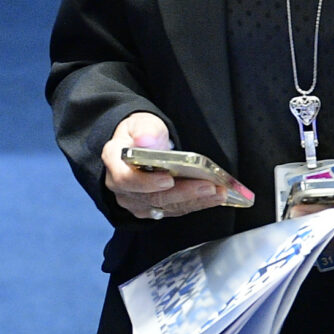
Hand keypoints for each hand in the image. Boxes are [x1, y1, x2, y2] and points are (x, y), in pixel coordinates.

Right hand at [104, 113, 228, 220]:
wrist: (139, 146)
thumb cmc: (140, 134)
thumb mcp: (142, 123)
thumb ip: (146, 130)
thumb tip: (148, 142)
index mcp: (114, 161)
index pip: (125, 178)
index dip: (147, 183)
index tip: (169, 179)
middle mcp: (121, 186)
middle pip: (151, 197)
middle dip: (183, 192)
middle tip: (208, 186)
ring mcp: (135, 201)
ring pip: (165, 206)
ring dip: (194, 200)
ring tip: (219, 191)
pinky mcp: (151, 209)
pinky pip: (174, 210)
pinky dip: (195, 204)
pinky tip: (214, 197)